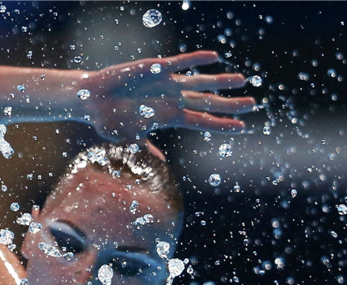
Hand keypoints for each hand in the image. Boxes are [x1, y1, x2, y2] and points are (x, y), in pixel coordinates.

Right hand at [79, 50, 256, 141]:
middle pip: (209, 103)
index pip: (203, 122)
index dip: (223, 124)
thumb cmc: (110, 122)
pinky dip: (197, 60)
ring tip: (242, 79)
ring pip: (201, 82)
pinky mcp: (157, 69)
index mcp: (170, 117)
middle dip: (231, 103)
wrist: (92, 101)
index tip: (243, 127)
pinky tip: (214, 57)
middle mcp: (173, 99)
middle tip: (254, 103)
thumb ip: (147, 148)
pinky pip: (181, 63)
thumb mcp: (130, 140)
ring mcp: (167, 83)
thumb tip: (161, 165)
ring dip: (221, 81)